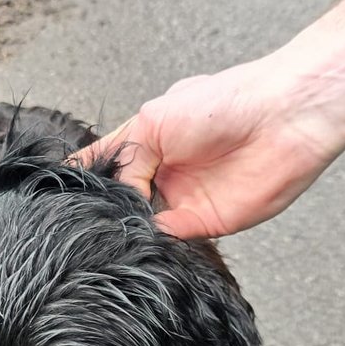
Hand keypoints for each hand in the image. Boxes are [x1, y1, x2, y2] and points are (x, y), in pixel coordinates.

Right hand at [74, 59, 335, 238]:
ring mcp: (182, 199)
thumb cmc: (225, 103)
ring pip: (142, 225)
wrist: (284, 117)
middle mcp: (162, 173)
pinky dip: (154, 242)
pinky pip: (170, 240)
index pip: (105, 166)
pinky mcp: (205, 223)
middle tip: (84, 218)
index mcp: (146, 141)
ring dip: (128, 229)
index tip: (61, 197)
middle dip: (106, 210)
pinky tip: (142, 234)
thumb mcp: (152, 123)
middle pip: (121, 202)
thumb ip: (125, 164)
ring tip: (109, 228)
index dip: (84, 180)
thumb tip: (115, 200)